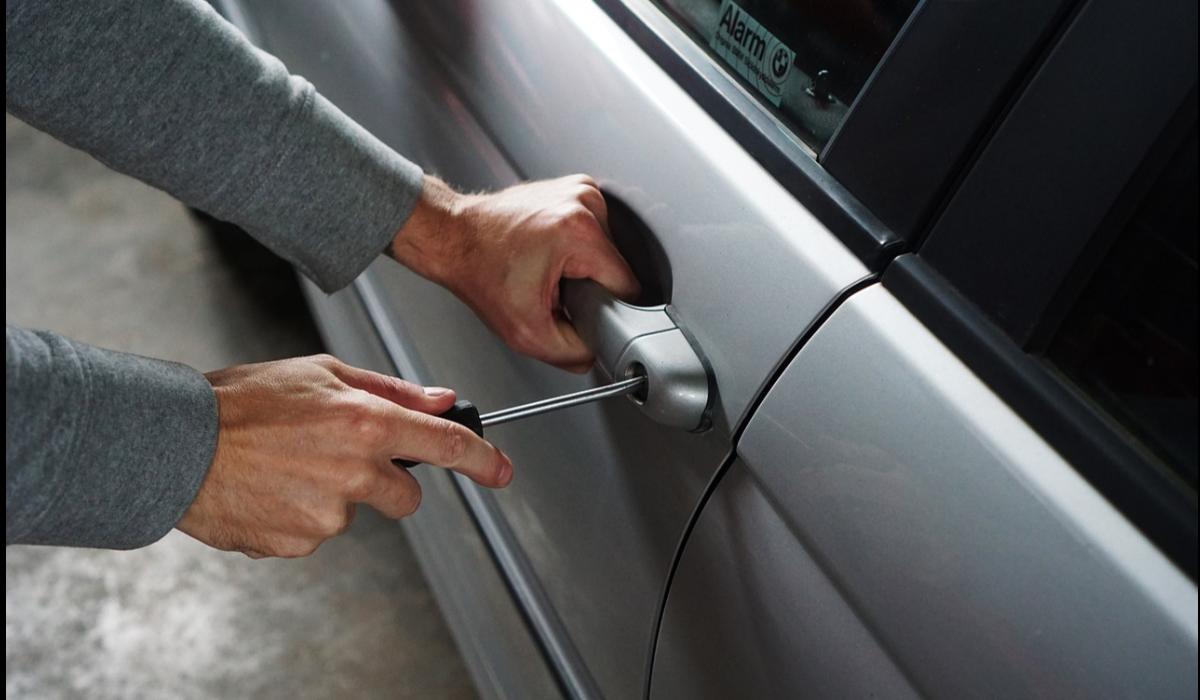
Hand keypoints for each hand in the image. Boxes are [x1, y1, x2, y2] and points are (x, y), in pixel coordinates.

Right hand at [177, 354, 511, 557]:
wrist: (176, 445)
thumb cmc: (241, 402)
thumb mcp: (321, 372)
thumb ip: (390, 390)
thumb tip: (441, 400)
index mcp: (365, 423)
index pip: (446, 446)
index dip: (483, 460)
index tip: (501, 470)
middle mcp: (354, 471)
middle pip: (406, 495)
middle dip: (386, 482)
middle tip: (338, 456)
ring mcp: (327, 514)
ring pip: (355, 512)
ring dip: (333, 495)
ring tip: (287, 466)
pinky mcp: (300, 543)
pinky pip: (316, 532)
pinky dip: (299, 515)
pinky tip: (271, 489)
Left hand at [389, 175, 640, 372]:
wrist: (454, 237)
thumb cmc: (480, 272)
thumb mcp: (527, 332)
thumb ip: (572, 353)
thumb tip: (597, 353)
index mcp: (579, 232)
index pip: (627, 285)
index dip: (606, 308)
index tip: (577, 308)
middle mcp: (584, 202)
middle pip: (616, 267)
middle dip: (591, 286)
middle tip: (554, 289)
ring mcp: (580, 190)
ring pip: (608, 250)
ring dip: (584, 266)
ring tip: (549, 268)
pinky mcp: (575, 188)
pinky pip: (595, 232)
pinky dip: (578, 247)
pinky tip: (550, 252)